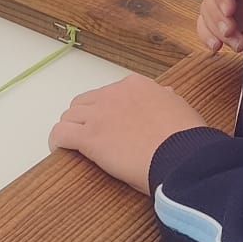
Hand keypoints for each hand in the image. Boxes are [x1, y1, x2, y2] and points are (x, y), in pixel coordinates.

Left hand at [49, 75, 207, 191]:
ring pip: (69, 116)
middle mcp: (113, 94)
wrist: (182, 155)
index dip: (107, 110)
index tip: (111, 124)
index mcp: (135, 86)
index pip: (109, 93)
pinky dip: (57, 141)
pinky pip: (60, 134)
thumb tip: (166, 95)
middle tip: (91, 135)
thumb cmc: (186, 138)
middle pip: (85, 102)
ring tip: (74, 144)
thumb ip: (166, 100)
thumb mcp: (180, 108)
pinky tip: (60, 150)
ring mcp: (99, 115)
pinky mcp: (89, 137)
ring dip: (70, 129)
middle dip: (84, 117)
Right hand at [197, 0, 242, 52]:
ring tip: (236, 43)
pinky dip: (208, 37)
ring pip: (206, 11)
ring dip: (216, 30)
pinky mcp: (231, 26)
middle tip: (230, 29)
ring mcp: (234, 7)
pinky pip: (206, 26)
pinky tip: (216, 46)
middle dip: (217, 15)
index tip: (229, 10)